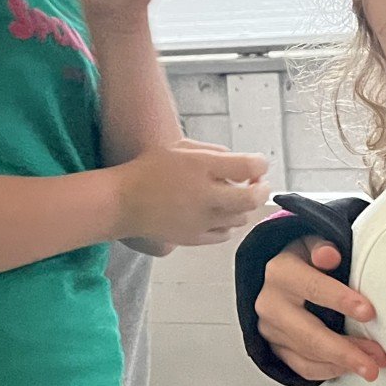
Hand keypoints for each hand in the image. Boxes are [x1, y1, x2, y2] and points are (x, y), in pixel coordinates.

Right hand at [117, 139, 268, 247]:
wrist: (123, 201)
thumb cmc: (151, 168)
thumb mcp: (183, 148)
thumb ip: (215, 153)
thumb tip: (242, 164)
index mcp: (202, 166)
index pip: (249, 166)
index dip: (261, 165)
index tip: (258, 165)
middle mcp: (205, 194)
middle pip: (252, 198)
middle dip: (261, 189)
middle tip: (259, 184)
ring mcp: (201, 219)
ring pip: (241, 218)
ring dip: (243, 207)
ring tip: (234, 198)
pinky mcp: (194, 238)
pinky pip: (225, 234)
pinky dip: (228, 224)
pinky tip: (220, 214)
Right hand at [258, 237, 385, 382]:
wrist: (281, 276)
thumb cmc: (305, 261)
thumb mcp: (312, 245)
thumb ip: (322, 248)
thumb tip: (329, 255)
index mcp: (280, 273)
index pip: (312, 287)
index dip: (340, 300)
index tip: (368, 312)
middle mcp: (271, 304)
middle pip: (308, 334)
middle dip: (344, 350)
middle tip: (373, 360)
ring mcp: (271, 330)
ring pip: (308, 355)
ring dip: (343, 363)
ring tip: (371, 364)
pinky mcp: (275, 348)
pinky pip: (302, 367)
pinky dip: (329, 371)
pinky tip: (349, 368)